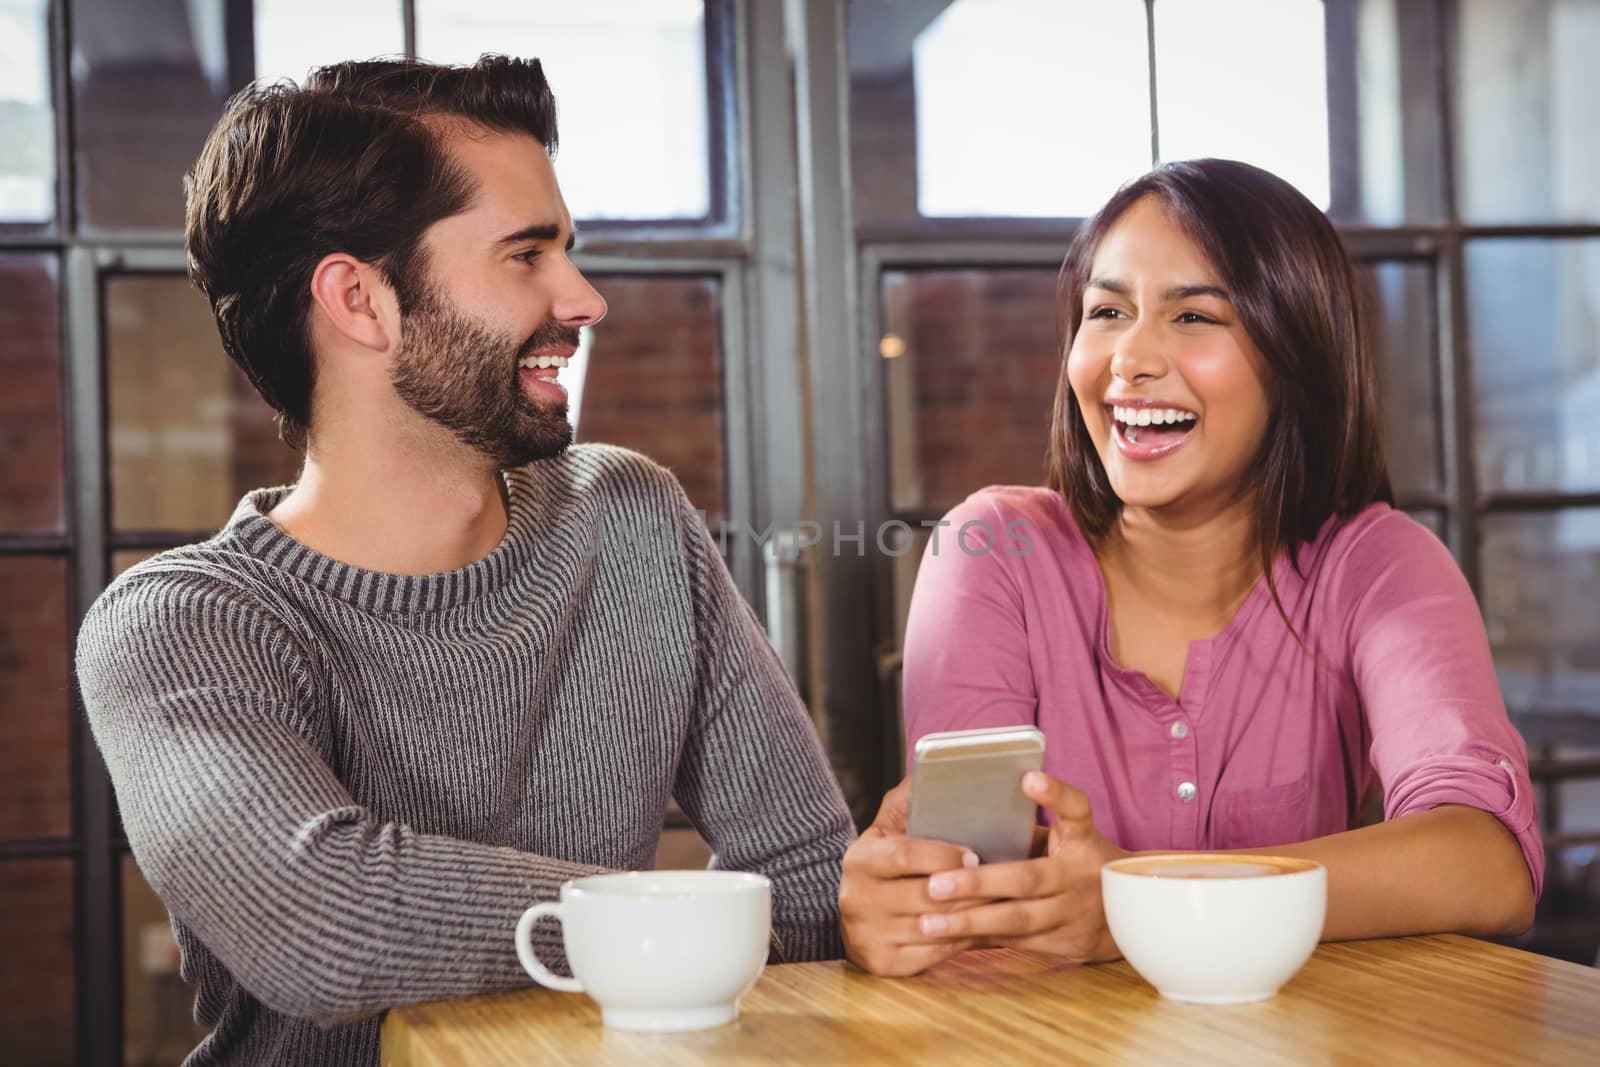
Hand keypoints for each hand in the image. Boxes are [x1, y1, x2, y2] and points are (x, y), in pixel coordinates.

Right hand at [838, 778, 984, 976]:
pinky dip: (959, 942)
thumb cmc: (889, 864)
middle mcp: (855, 898)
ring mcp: (865, 934)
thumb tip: (932, 772)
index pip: (906, 854)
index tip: (976, 853)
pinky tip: (978, 928)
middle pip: (924, 895)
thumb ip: (910, 799)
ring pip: (932, 927)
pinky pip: (930, 955)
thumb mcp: (891, 828)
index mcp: (859, 859)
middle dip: (968, 889)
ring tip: (1000, 904)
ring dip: (971, 917)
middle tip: (1002, 882)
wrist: (861, 912)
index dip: (944, 854)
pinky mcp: (879, 963)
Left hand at [913, 772, 1127, 961]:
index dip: (1055, 794)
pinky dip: (980, 940)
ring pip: (1017, 921)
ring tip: (928, 922)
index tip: (1028, 778)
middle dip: (978, 883)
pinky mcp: (1064, 943)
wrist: (1133, 913)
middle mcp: (1078, 876)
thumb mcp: (1070, 837)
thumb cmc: (1080, 861)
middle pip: (1026, 879)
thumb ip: (1029, 828)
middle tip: (934, 885)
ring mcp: (1072, 913)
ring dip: (970, 921)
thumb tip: (967, 809)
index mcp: (1080, 839)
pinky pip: (1015, 943)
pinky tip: (945, 941)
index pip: (1075, 810)